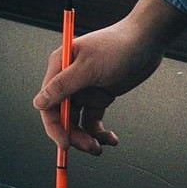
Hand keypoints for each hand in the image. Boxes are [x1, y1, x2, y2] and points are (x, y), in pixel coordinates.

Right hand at [30, 0, 185, 154]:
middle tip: (90, 147)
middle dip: (74, 134)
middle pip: (62, 116)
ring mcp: (84, 89)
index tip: (65, 143)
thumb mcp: (89, 68)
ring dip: (87, 136)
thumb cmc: (118, 47)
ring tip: (101, 146)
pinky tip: (110, 138)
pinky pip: (94, 119)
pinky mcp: (100, 95)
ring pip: (78, 121)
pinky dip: (100, 131)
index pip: (48, 103)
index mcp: (59, 68)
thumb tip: (39, 103)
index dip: (54, 125)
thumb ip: (62, 86)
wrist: (148, 40)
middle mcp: (68, 80)